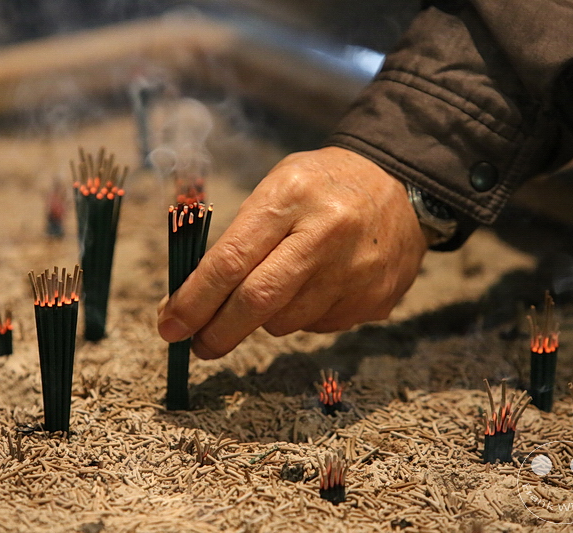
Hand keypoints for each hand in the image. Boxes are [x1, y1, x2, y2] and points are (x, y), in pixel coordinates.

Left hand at [157, 146, 426, 358]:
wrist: (402, 188)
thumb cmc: (320, 187)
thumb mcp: (275, 188)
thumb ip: (237, 240)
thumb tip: (191, 301)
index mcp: (291, 197)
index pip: (231, 260)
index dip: (194, 301)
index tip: (169, 326)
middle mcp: (327, 234)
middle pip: (258, 302)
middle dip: (218, 332)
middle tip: (198, 345)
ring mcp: (356, 272)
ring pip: (285, 322)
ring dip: (263, 320)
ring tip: (274, 290)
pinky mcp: (375, 300)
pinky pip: (318, 326)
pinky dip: (301, 316)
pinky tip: (315, 286)